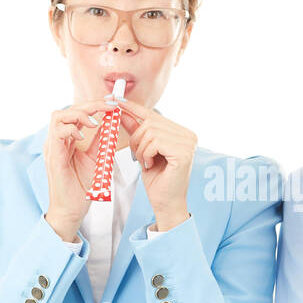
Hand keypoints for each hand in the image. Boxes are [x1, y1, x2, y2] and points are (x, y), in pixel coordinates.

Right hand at [41, 100, 115, 239]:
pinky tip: (82, 135)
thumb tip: (111, 123)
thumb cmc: (81, 187)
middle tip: (109, 107)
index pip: (77, 113)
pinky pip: (56, 134)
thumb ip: (101, 141)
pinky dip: (70, 129)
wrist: (72, 210)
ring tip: (95, 122)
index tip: (112, 104)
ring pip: (58, 116)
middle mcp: (57, 141)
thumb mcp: (97, 158)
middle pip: (67, 110)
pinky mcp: (53, 157)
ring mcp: (53, 148)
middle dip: (90, 105)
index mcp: (66, 139)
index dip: (94, 106)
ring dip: (79, 114)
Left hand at [107, 97, 194, 229]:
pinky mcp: (183, 152)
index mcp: (181, 132)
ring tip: (146, 163)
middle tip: (137, 156)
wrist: (165, 203)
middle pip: (150, 122)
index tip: (114, 100)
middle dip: (136, 139)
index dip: (132, 107)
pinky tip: (151, 165)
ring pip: (150, 132)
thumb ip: (135, 130)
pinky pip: (154, 142)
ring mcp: (188, 142)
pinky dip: (146, 154)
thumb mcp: (142, 150)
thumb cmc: (157, 180)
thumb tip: (121, 111)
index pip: (153, 114)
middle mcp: (188, 134)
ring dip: (141, 149)